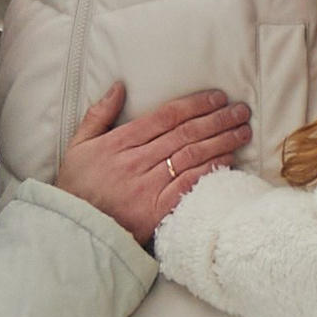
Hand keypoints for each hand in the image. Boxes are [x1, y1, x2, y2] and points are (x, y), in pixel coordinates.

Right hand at [56, 82, 252, 246]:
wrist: (74, 229)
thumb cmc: (76, 187)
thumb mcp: (79, 146)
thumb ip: (98, 114)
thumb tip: (119, 86)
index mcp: (120, 142)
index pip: (166, 116)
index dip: (195, 105)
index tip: (217, 98)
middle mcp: (137, 161)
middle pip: (185, 134)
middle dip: (217, 119)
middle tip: (240, 111)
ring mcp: (148, 186)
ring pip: (191, 157)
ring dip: (221, 142)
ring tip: (242, 131)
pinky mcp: (156, 210)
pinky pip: (189, 185)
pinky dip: (209, 171)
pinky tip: (227, 160)